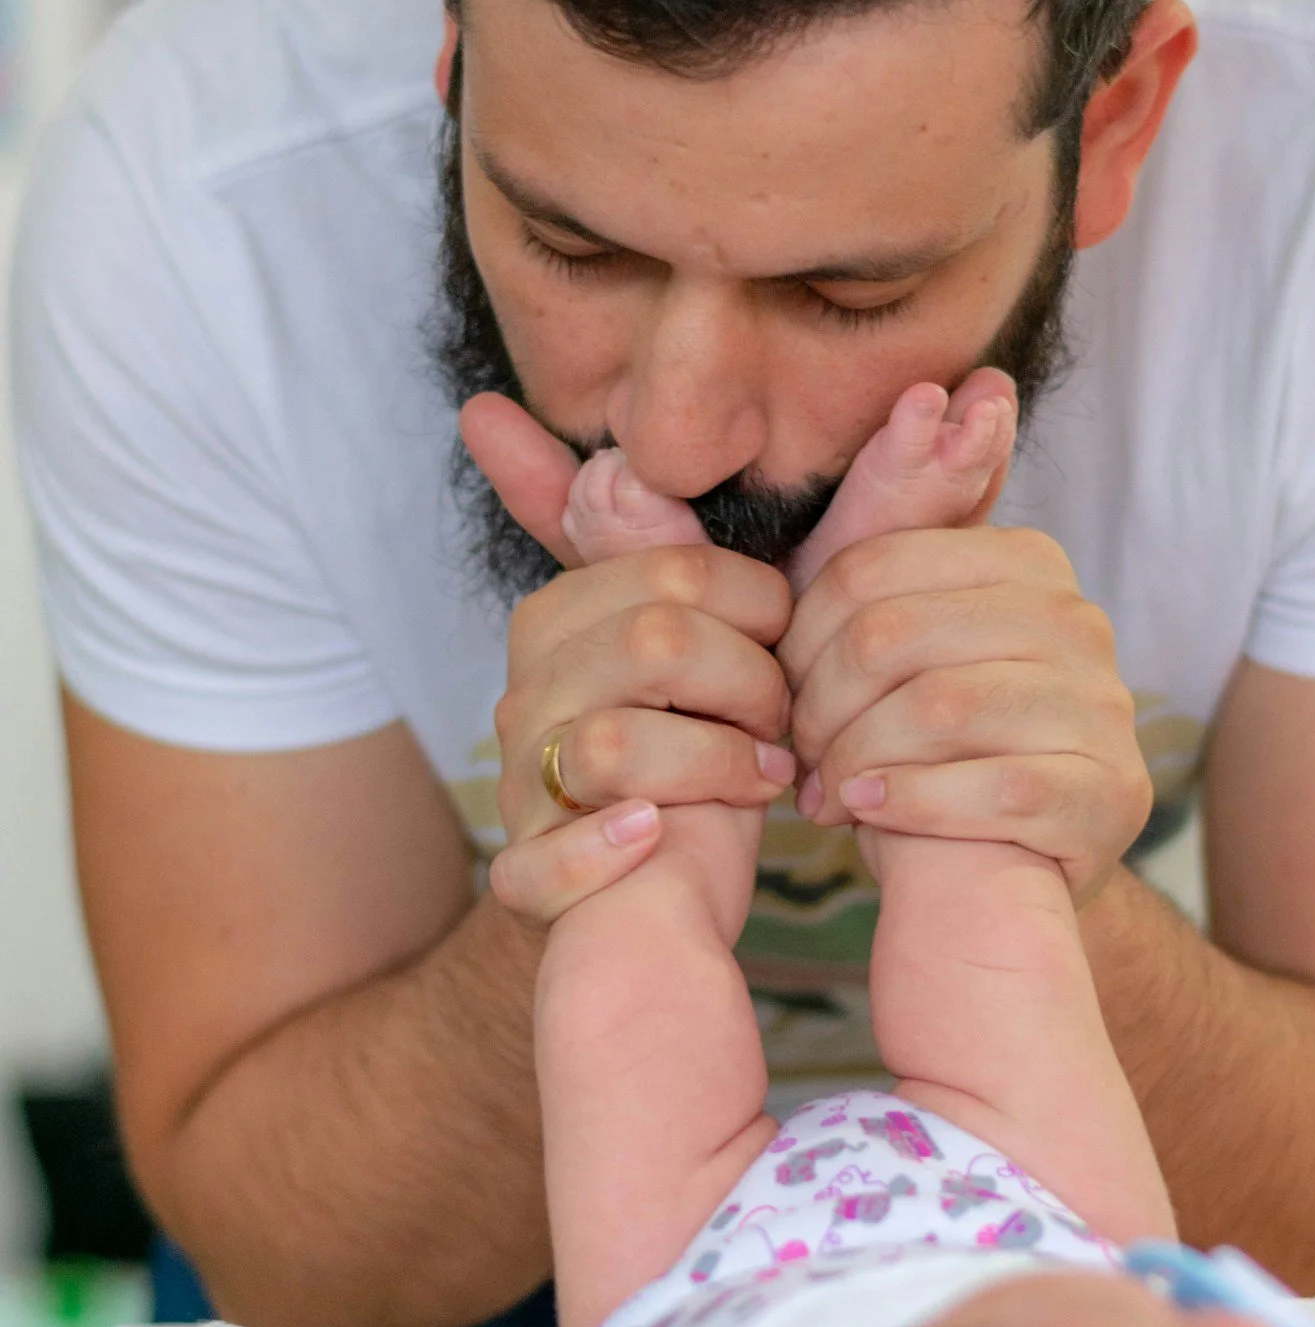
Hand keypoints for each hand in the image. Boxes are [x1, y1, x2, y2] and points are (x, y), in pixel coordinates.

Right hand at [460, 395, 795, 926]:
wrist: (676, 900)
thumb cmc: (716, 756)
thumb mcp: (726, 641)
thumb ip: (716, 541)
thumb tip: (750, 427)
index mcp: (567, 612)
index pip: (672, 567)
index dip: (758, 606)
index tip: (784, 639)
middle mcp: (527, 687)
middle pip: (654, 640)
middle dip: (751, 682)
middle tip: (782, 719)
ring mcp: (518, 780)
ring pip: (606, 741)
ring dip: (712, 764)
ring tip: (760, 777)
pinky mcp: (524, 872)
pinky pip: (541, 859)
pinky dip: (601, 850)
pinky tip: (655, 837)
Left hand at [779, 525, 1151, 902]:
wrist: (1034, 858)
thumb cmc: (949, 746)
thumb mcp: (913, 655)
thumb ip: (863, 600)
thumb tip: (762, 581)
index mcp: (1022, 561)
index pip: (870, 568)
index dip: (802, 638)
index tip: (784, 693)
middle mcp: (1074, 619)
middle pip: (892, 635)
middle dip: (820, 706)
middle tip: (801, 757)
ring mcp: (1101, 705)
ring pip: (937, 708)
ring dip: (854, 759)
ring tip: (826, 795)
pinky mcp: (1110, 791)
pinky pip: (993, 787)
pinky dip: (910, 802)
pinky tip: (869, 813)